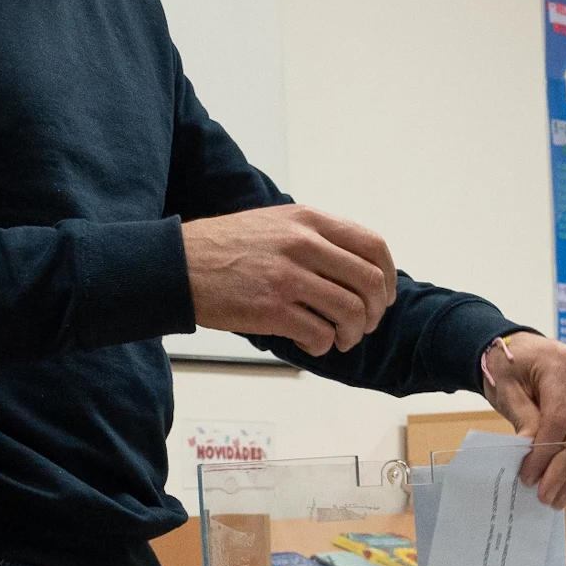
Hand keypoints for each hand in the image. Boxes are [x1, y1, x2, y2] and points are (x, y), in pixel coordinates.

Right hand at [184, 204, 396, 355]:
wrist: (178, 264)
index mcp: (308, 220)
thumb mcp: (276, 222)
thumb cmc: (225, 246)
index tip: (384, 295)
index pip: (373, 246)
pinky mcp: (272, 309)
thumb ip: (316, 236)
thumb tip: (356, 265)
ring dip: (351, 334)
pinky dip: (322, 346)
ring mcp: (288, 277)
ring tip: (339, 339)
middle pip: (369, 283)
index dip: (387, 277)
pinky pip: (320, 335)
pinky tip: (310, 343)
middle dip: (374, 312)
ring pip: (350, 313)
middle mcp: (303, 244)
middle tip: (362, 325)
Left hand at [483, 333, 565, 505]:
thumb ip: (523, 419)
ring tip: (560, 496)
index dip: (545, 451)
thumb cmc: (510, 369)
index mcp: (561, 362)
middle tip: (546, 495)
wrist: (522, 352)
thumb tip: (533, 454)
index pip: (560, 416)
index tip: (529, 476)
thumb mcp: (506, 390)